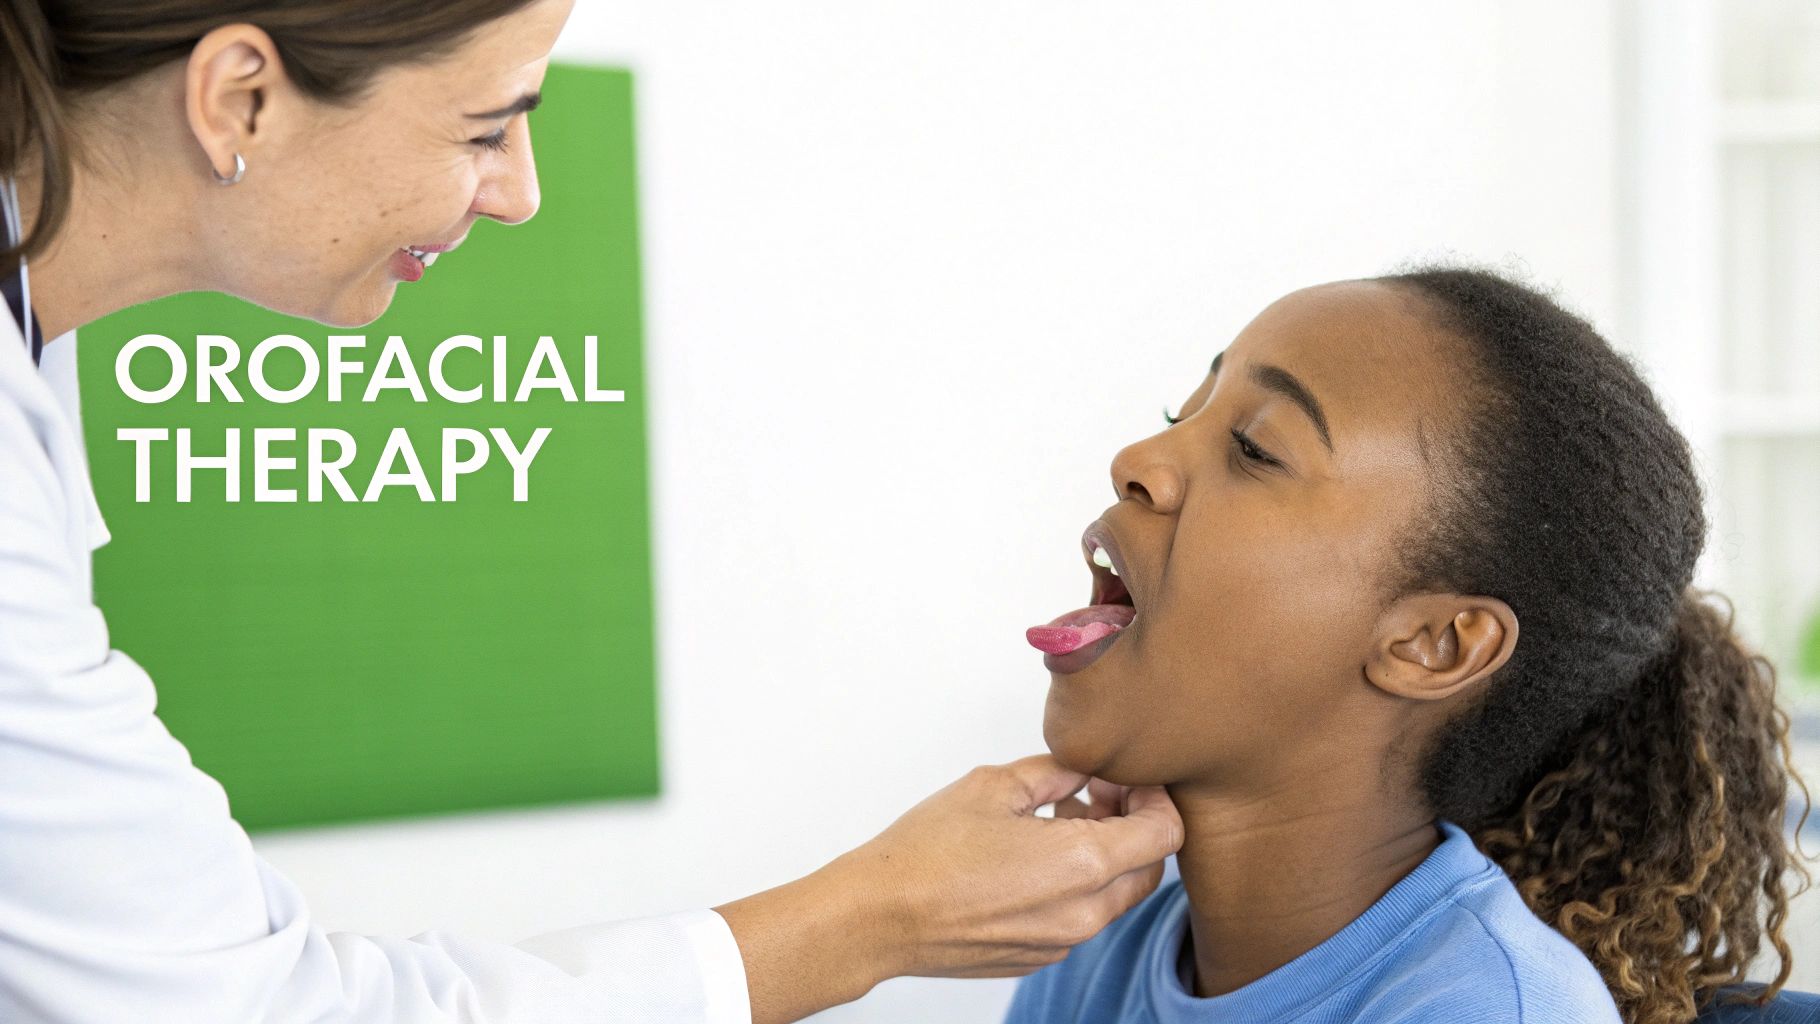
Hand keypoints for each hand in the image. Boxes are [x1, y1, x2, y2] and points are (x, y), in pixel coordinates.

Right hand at [841, 755, 1181, 978]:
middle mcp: (1084, 912)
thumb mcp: (995, 786)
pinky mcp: (1039, 956)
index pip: (1166, 832)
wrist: (880, 918)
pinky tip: (1030, 858)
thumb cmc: (927, 853)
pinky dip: (1076, 884)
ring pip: (1116, 894)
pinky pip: (1081, 917)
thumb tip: (1084, 767)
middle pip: (1149, 867)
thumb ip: (1056, 771)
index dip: (1153, 796)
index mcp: (1082, 864)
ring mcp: (1063, 941)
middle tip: (1091, 794)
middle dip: (1133, 825)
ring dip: (1104, 855)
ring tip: (1054, 821)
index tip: (1121, 779)